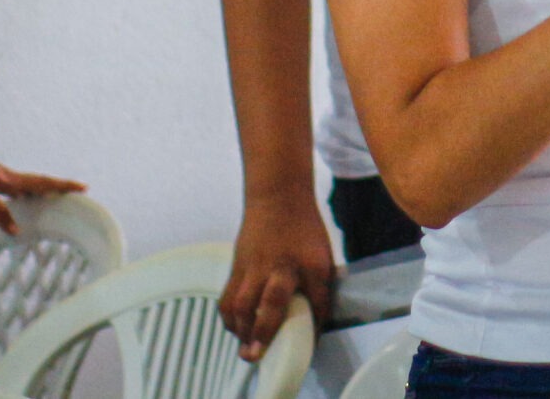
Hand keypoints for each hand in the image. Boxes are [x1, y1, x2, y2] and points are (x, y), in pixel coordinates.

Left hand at [0, 126, 84, 236]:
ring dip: (37, 195)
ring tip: (50, 202)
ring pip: (21, 189)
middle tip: (74, 195)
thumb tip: (15, 230)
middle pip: (37, 185)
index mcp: (7, 178)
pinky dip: (14, 200)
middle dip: (57, 190)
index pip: (42, 183)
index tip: (83, 187)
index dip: (63, 186)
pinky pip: (4, 193)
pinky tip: (10, 204)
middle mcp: (4, 178)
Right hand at [219, 190, 335, 361]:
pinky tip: (236, 328)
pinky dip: (229, 318)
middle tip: (258, 353)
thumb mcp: (322, 253)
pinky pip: (227, 297)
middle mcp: (282, 265)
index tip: (311, 343)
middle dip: (265, 330)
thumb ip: (318, 284)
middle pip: (273, 301)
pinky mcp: (237, 266)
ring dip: (242, 330)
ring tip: (246, 347)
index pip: (318, 299)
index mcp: (311, 262)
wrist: (278, 197)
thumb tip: (314, 317)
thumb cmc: (303, 228)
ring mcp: (256, 266)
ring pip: (241, 303)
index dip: (316, 323)